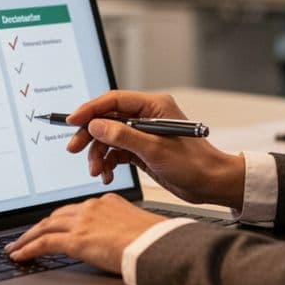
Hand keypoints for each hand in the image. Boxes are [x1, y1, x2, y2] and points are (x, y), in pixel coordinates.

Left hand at [5, 193, 164, 272]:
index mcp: (107, 202)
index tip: (49, 226)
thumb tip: (117, 242)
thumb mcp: (136, 228)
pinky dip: (28, 249)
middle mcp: (91, 207)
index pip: (74, 210)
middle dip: (38, 227)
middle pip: (56, 216)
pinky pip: (44, 243)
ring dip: (27, 238)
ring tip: (15, 248)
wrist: (157, 245)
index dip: (58, 220)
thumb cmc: (155, 240)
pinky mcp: (76, 239)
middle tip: (24, 237)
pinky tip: (19, 256)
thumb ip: (120, 230)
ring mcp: (82, 222)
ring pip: (45, 227)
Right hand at [66, 91, 244, 209]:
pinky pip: (116, 152)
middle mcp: (146, 116)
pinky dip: (108, 163)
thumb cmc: (194, 163)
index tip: (72, 121)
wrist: (211, 183)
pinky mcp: (142, 149)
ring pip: (109, 138)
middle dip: (90, 135)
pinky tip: (107, 175)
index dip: (90, 110)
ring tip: (97, 171)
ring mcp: (143, 133)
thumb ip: (123, 135)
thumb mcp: (155, 150)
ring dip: (99, 154)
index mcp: (153, 106)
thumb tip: (97, 125)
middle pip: (107, 119)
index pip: (113, 101)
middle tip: (74, 149)